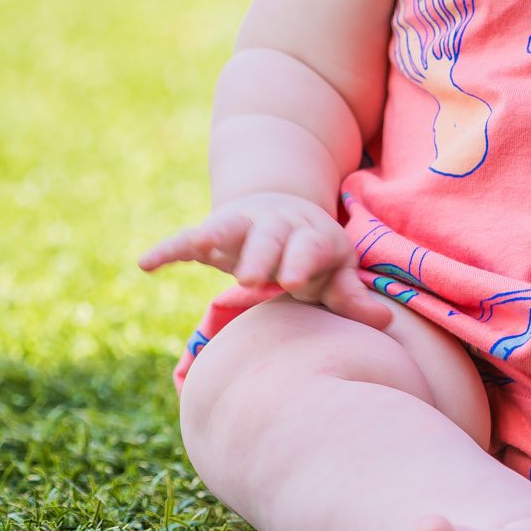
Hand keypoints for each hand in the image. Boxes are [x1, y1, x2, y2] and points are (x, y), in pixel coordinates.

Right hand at [137, 192, 392, 330]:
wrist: (283, 208)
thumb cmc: (314, 253)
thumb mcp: (336, 269)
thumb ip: (351, 296)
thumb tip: (385, 322)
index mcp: (311, 235)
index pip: (309, 246)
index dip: (302, 261)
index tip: (295, 281)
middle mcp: (277, 224)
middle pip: (269, 235)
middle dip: (260, 254)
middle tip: (251, 279)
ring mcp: (243, 224)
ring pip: (228, 226)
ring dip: (215, 238)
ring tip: (202, 251)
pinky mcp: (212, 233)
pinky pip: (186, 238)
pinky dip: (167, 248)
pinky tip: (145, 264)